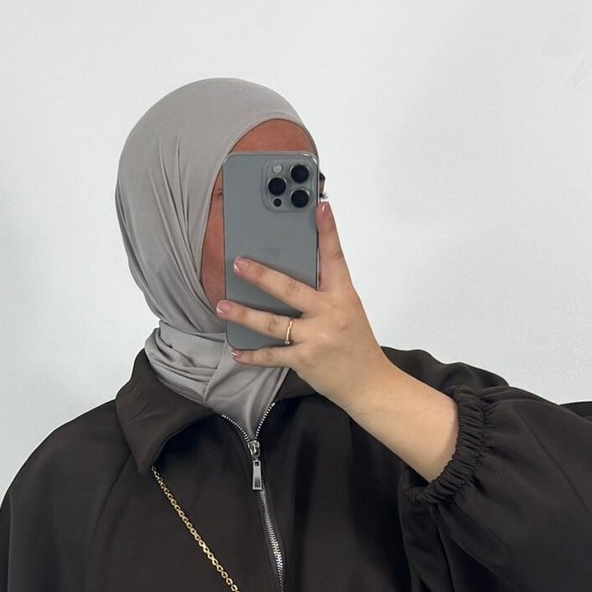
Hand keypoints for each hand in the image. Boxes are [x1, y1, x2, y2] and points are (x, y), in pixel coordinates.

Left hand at [215, 200, 390, 414]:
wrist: (369, 384)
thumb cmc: (357, 345)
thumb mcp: (348, 310)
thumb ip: (324, 293)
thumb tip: (293, 274)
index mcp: (343, 296)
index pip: (335, 258)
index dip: (328, 231)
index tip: (320, 206)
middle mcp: (330, 313)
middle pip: (290, 289)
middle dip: (262, 275)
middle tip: (238, 264)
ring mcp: (316, 337)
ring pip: (273, 323)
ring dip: (244, 315)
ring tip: (222, 305)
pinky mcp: (305, 360)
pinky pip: (272, 355)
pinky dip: (253, 355)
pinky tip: (237, 351)